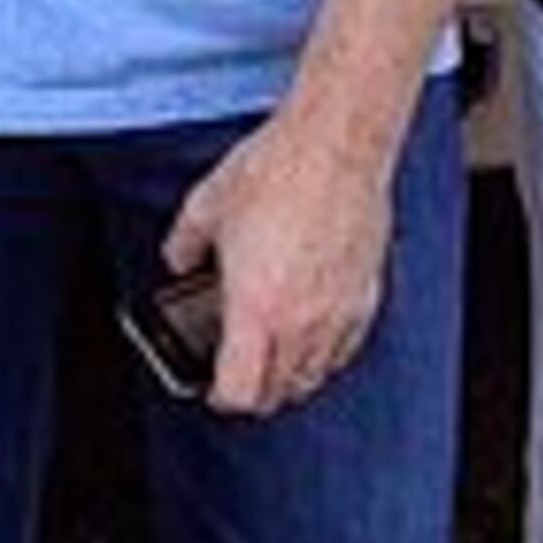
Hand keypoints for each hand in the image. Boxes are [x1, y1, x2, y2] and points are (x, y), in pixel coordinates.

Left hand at [161, 114, 393, 416]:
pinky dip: (326, 354)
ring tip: (274, 359)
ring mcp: (337, 312)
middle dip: (254, 393)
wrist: (336, 143)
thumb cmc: (280, 169)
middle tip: (240, 375)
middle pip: (278, 393)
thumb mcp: (207, 205)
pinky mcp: (365, 296)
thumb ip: (184, 243)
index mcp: (255, 308)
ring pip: (314, 377)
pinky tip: (313, 335)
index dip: (220, 398)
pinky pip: (346, 349)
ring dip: (290, 377)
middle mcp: (299, 321)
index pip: (240, 392)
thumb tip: (177, 258)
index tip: (214, 389)